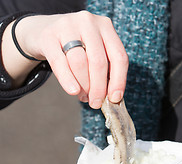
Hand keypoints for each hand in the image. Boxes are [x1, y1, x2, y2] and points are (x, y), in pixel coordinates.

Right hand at [2, 11, 127, 107]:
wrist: (43, 30)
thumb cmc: (75, 46)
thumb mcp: (94, 51)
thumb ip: (104, 69)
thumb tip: (110, 97)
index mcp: (106, 27)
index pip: (119, 57)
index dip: (119, 80)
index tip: (114, 98)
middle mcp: (89, 22)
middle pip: (99, 62)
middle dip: (99, 88)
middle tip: (96, 103)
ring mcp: (67, 26)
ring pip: (80, 63)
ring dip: (84, 86)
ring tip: (83, 97)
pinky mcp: (48, 35)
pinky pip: (60, 62)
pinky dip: (68, 80)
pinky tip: (73, 91)